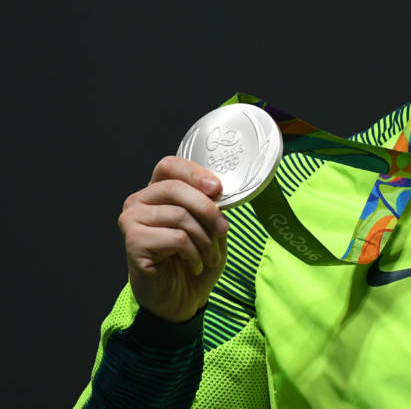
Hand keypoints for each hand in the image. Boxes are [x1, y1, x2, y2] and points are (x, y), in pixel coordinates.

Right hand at [118, 156, 228, 322]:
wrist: (182, 298)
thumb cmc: (195, 259)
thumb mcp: (211, 227)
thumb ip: (210, 205)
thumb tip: (216, 190)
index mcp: (158, 191)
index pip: (170, 166)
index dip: (195, 173)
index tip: (218, 189)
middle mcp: (139, 202)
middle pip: (176, 188)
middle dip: (208, 209)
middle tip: (224, 229)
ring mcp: (131, 221)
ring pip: (179, 215)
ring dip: (205, 238)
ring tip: (210, 255)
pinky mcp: (133, 243)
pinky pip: (175, 238)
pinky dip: (194, 253)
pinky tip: (195, 264)